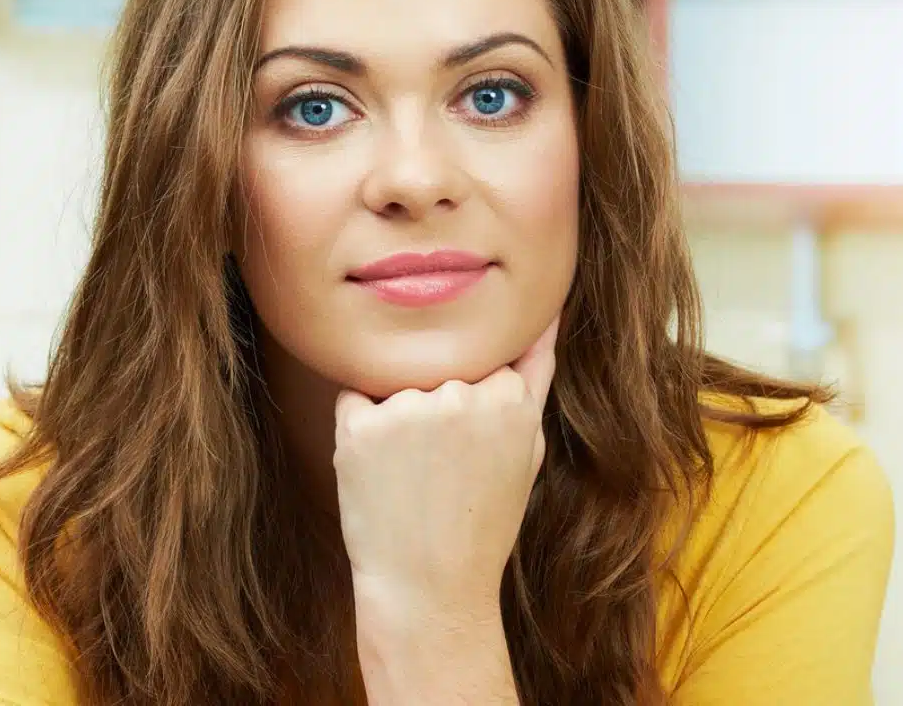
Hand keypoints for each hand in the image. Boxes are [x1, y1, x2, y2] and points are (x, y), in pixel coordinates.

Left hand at [333, 316, 559, 625]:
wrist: (431, 588)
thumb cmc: (484, 521)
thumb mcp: (529, 447)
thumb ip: (536, 375)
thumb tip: (547, 313)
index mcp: (507, 396)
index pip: (480, 363)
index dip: (473, 405)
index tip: (471, 449)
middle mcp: (459, 395)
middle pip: (437, 369)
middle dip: (436, 403)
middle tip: (442, 469)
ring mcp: (406, 409)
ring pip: (396, 383)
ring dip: (398, 414)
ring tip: (414, 476)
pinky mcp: (358, 428)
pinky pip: (354, 401)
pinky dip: (362, 428)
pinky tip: (381, 472)